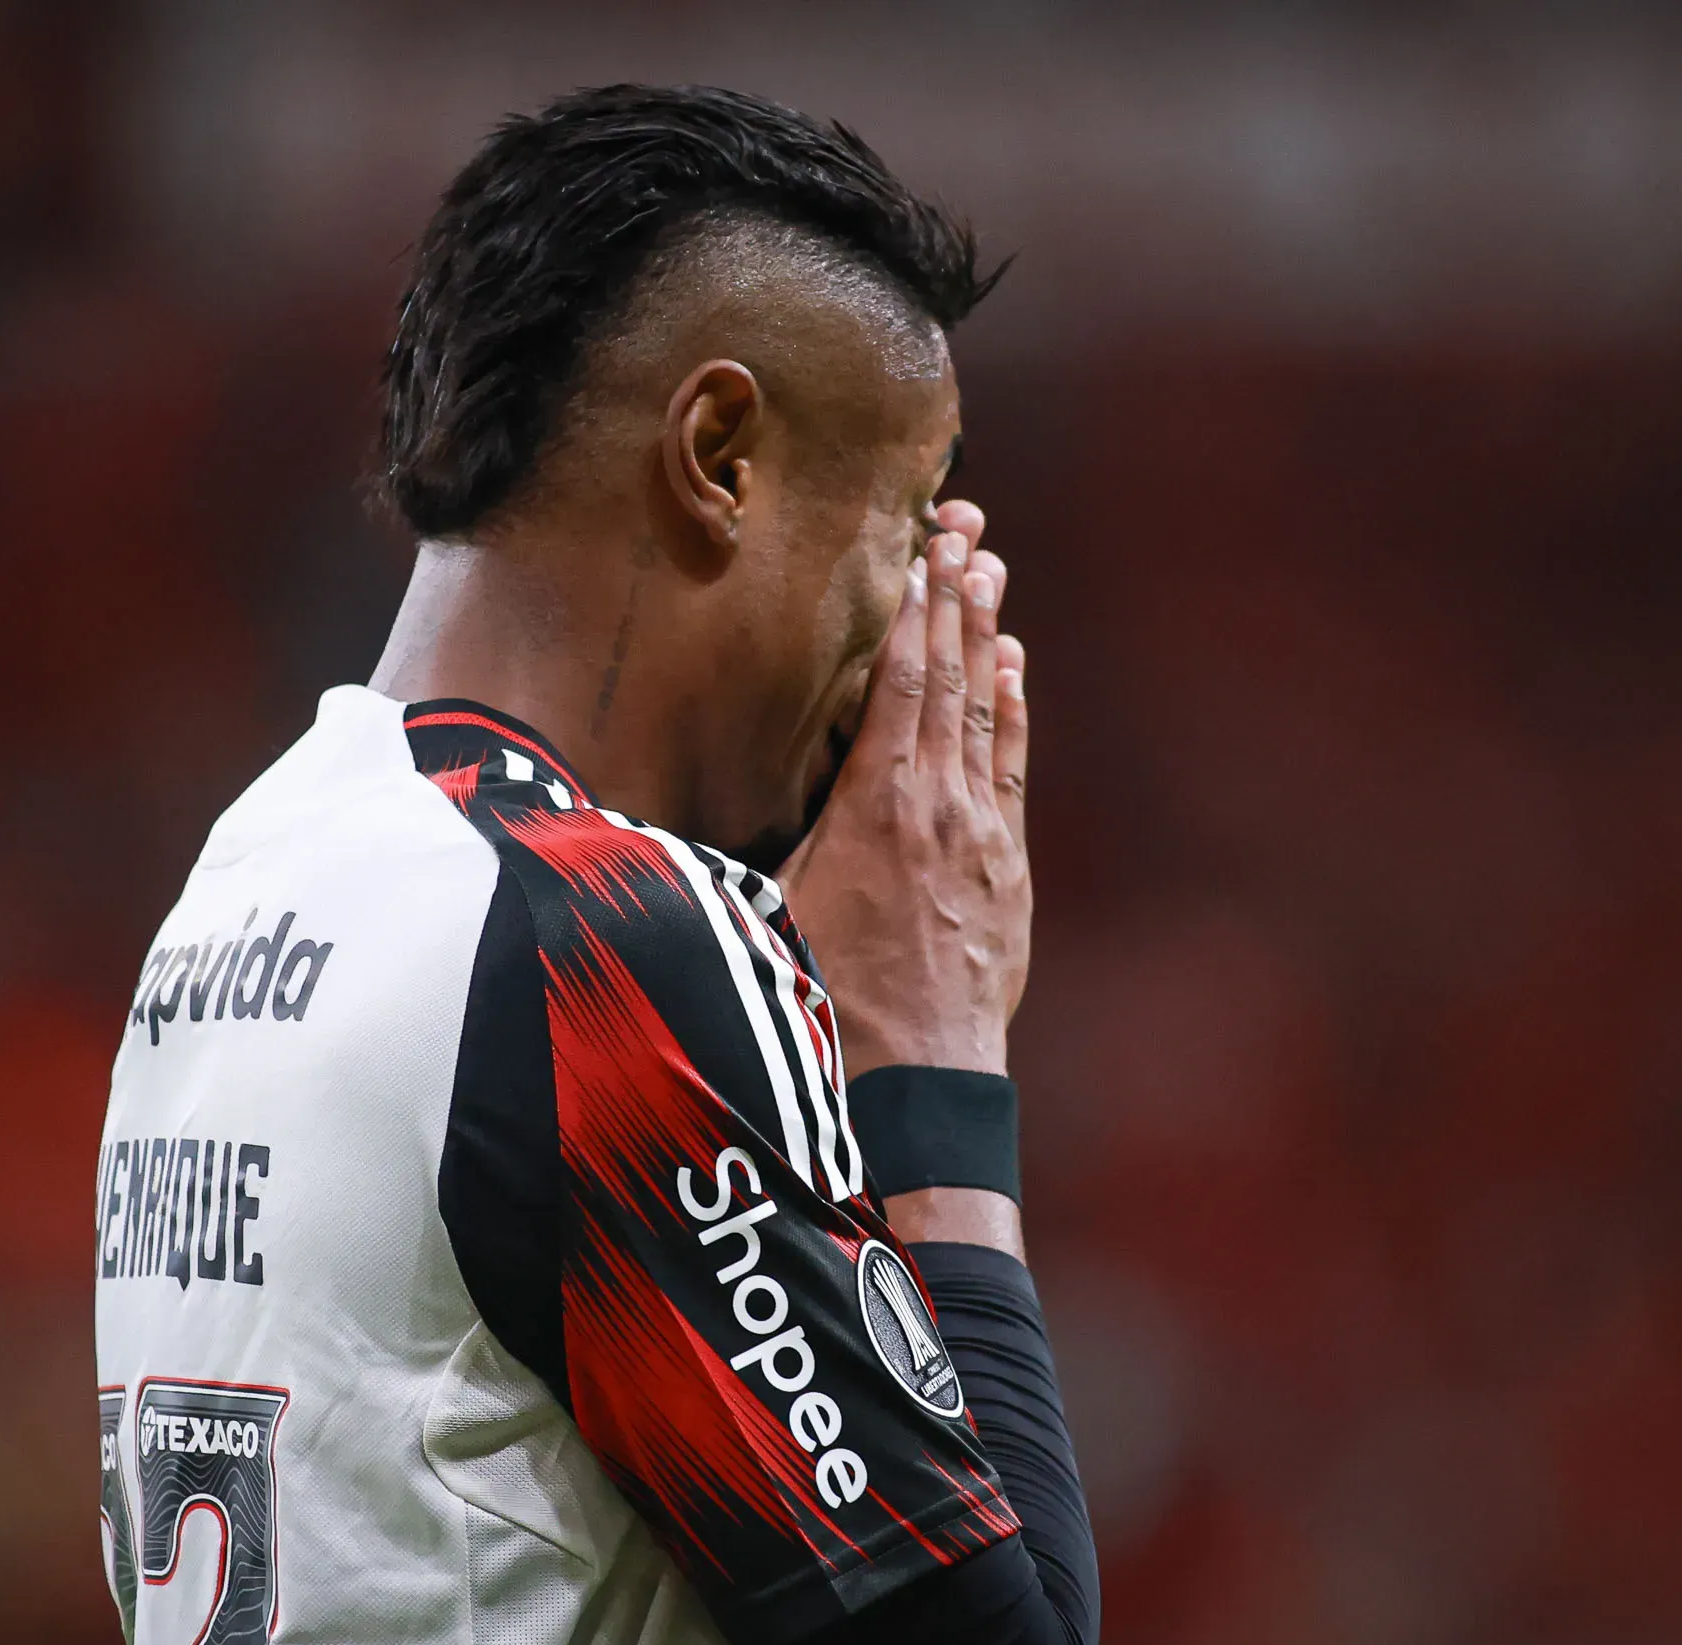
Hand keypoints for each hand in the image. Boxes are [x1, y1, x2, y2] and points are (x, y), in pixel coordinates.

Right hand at [780, 499, 1030, 1080]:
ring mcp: (980, 835)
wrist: (915, 1080)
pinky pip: (1010, 766)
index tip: (918, 549)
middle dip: (953, 596)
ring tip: (989, 569)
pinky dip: (1011, 710)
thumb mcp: (770, 912)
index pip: (898, 685)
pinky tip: (1011, 666)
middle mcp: (935, 806)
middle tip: (963, 526)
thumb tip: (669, 806)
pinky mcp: (1006, 868)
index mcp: (873, 807)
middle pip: (948, 678)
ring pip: (985, 713)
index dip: (911, 611)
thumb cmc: (824, 1002)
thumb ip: (752, 842)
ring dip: (986, 637)